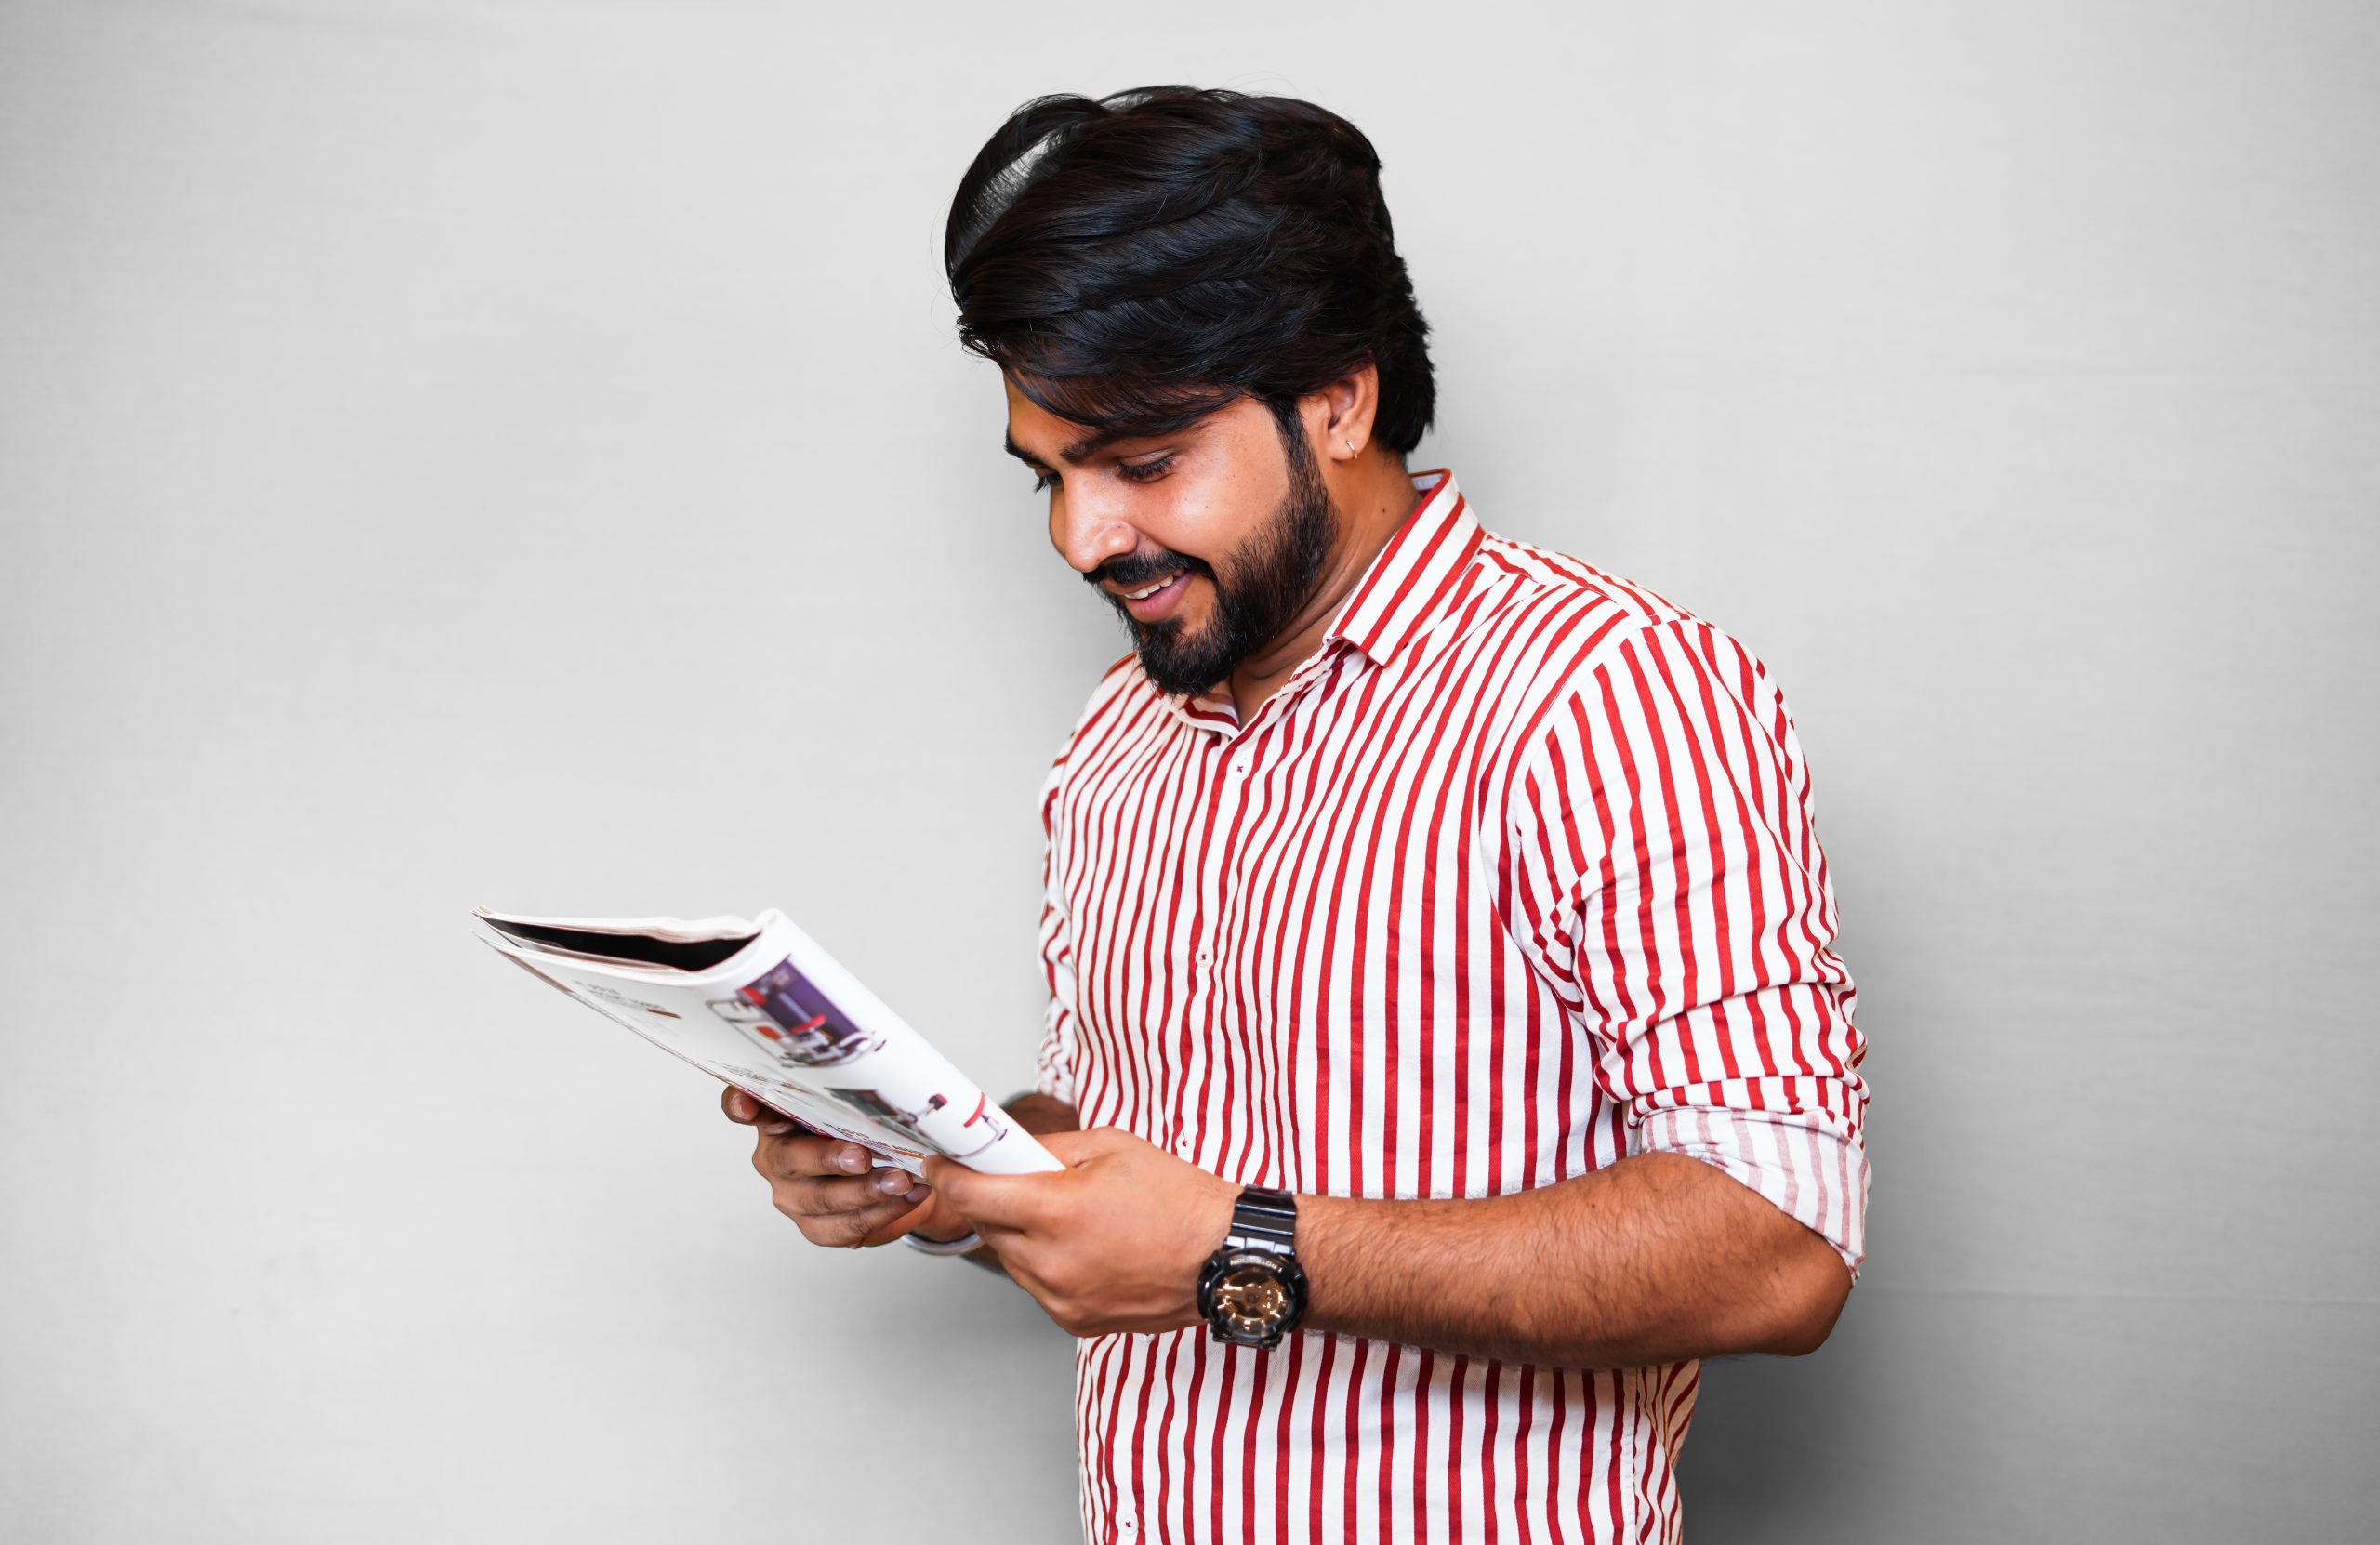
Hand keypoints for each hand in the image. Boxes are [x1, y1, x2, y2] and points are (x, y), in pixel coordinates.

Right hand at [720, 1086, 971, 1248]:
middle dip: (829, 1158)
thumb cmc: (868, 1128)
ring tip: (902, 1180)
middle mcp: (776, 1156)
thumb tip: (885, 1082)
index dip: (740, 1105)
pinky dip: (881, 1212)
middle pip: (789, 1159)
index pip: (743, 1105)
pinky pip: (843, 1226)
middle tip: (863, 1156)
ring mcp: (792, 1195)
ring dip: (867, 1191)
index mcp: (778, 1117)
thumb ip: (853, 1094)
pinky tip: (907, 1197)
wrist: (896, 1173)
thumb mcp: (859, 1103)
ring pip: (822, 1198)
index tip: (748, 1107)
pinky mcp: (815, 1225)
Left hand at [924, 1128, 1237, 1336]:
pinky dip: (1045, 1263)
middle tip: (1022, 1180)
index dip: (947, 1175)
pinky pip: (1036, 1285)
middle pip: (985, 1226)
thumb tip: (1002, 1146)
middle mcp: (1050, 1262)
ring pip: (1009, 1258)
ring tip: (1067, 1216)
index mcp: (1055, 1211)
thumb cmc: (1178, 1199)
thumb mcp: (1110, 1146)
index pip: (969, 1195)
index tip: (939, 1163)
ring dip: (1019, 1234)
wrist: (1224, 1257)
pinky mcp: (1072, 1321)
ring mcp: (1060, 1298)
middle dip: (993, 1200)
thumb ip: (1046, 1147)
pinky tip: (1084, 1246)